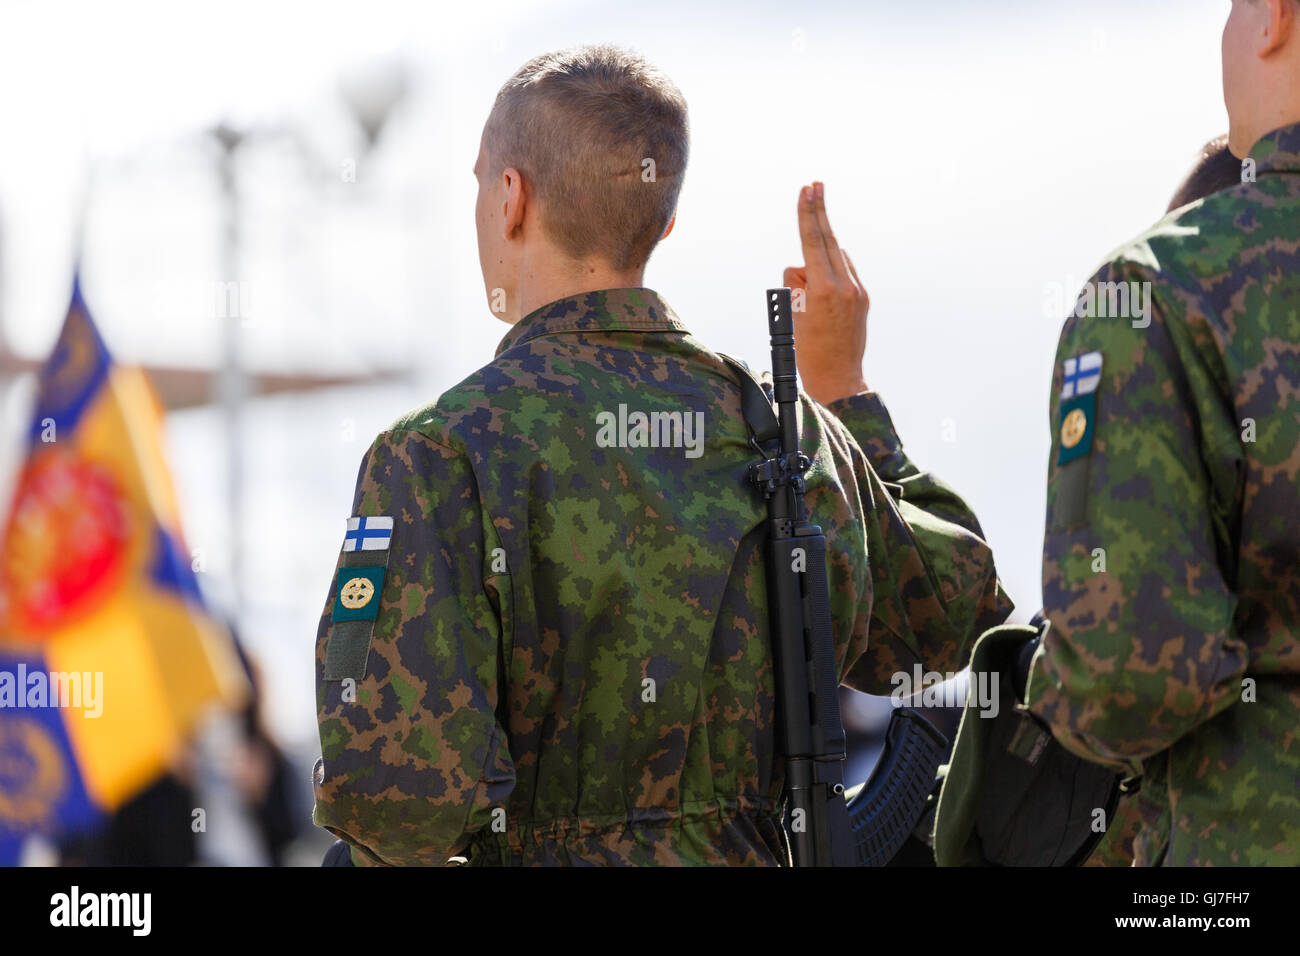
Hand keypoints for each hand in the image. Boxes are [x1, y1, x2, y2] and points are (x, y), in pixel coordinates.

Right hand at [782, 181, 868, 404]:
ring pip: (835, 258)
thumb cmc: (808, 352)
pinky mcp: (863, 298)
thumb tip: (804, 267)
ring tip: (805, 298)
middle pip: (829, 239)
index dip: (808, 214)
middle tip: (815, 183)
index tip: (807, 190)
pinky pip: (844, 272)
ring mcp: (858, 291)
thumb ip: (798, 282)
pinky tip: (820, 291)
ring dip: (819, 259)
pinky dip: (831, 271)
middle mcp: (845, 285)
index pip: (813, 242)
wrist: (838, 379)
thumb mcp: (792, 314)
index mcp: (824, 289)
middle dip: (819, 212)